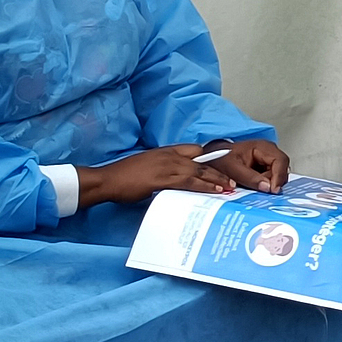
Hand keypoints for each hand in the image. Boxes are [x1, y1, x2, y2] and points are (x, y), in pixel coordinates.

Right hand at [81, 144, 233, 206]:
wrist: (108, 179)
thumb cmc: (125, 176)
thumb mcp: (148, 167)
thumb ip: (164, 169)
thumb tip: (176, 180)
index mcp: (166, 151)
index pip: (194, 149)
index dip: (209, 158)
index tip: (221, 166)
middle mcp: (169, 155)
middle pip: (201, 161)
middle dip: (218, 171)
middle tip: (232, 181)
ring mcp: (166, 166)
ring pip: (198, 171)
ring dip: (216, 180)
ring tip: (229, 188)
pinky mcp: (162, 179)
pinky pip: (188, 182)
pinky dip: (203, 186)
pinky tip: (214, 191)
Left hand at [198, 137, 290, 193]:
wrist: (212, 158)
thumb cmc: (220, 158)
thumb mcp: (233, 169)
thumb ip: (250, 178)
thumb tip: (267, 187)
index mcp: (262, 147)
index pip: (280, 161)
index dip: (279, 176)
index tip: (274, 190)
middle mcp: (268, 152)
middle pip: (281, 169)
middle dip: (273, 182)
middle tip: (261, 190)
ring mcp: (268, 159)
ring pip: (278, 175)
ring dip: (269, 184)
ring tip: (253, 186)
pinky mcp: (265, 167)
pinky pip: (271, 178)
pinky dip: (265, 184)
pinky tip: (255, 186)